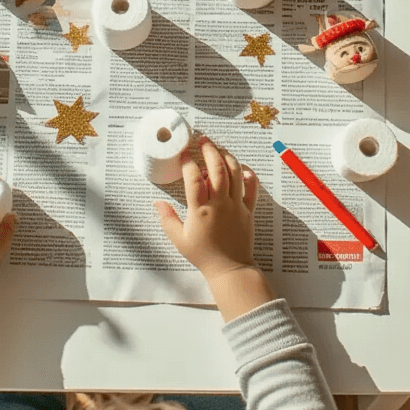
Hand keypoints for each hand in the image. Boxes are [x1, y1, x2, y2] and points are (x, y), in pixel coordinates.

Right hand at [154, 138, 259, 283]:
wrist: (230, 269)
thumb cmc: (203, 255)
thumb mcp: (179, 238)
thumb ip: (167, 218)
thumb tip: (156, 202)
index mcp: (201, 210)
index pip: (195, 179)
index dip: (189, 163)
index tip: (184, 154)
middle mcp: (220, 204)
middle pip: (218, 169)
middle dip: (210, 150)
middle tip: (203, 140)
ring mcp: (237, 206)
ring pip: (236, 173)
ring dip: (227, 157)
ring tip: (219, 149)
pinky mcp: (249, 210)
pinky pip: (253, 187)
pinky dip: (248, 174)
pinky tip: (241, 168)